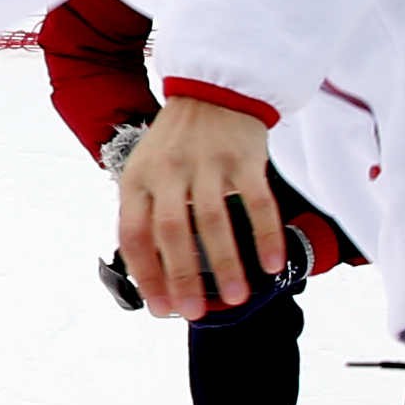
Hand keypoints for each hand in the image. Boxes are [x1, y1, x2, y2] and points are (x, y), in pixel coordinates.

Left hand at [116, 94, 287, 315]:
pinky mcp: (244, 158)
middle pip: (171, 232)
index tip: (161, 308)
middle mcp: (168, 172)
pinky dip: (265, 235)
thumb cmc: (175, 144)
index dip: (146, 275)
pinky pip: (257, 202)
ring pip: (213, 221)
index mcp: (137, 180)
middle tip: (195, 313)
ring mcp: (207, 163)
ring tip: (236, 297)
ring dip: (226, 263)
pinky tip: (271, 264)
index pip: (133, 235)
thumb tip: (155, 277)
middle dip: (183, 277)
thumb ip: (147, 215)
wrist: (211, 91)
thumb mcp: (146, 172)